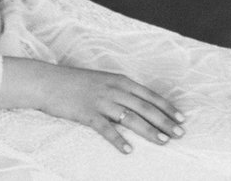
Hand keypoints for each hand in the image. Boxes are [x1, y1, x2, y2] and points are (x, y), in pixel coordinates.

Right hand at [0, 57, 184, 153]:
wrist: (49, 82)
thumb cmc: (77, 83)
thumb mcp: (105, 82)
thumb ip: (121, 91)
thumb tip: (139, 104)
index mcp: (121, 81)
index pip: (151, 95)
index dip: (168, 107)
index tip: (182, 118)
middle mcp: (115, 90)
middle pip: (146, 107)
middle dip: (165, 121)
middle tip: (180, 133)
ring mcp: (101, 102)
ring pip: (131, 118)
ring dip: (149, 131)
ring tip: (163, 141)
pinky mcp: (87, 114)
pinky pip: (105, 129)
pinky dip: (118, 140)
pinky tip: (128, 150)